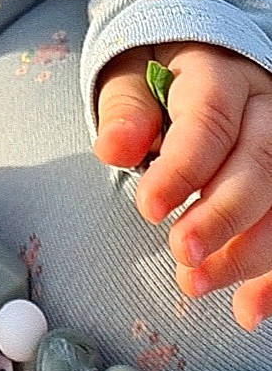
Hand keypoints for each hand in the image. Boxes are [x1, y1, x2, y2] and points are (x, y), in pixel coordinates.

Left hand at [93, 40, 271, 329]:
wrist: (205, 62)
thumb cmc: (162, 72)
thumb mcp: (131, 75)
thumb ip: (126, 109)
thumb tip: (114, 147)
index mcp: (220, 74)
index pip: (211, 120)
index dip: (185, 168)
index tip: (149, 207)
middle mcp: (264, 108)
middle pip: (258, 164)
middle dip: (222, 218)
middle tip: (181, 253)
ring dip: (247, 254)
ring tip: (197, 283)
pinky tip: (249, 308)